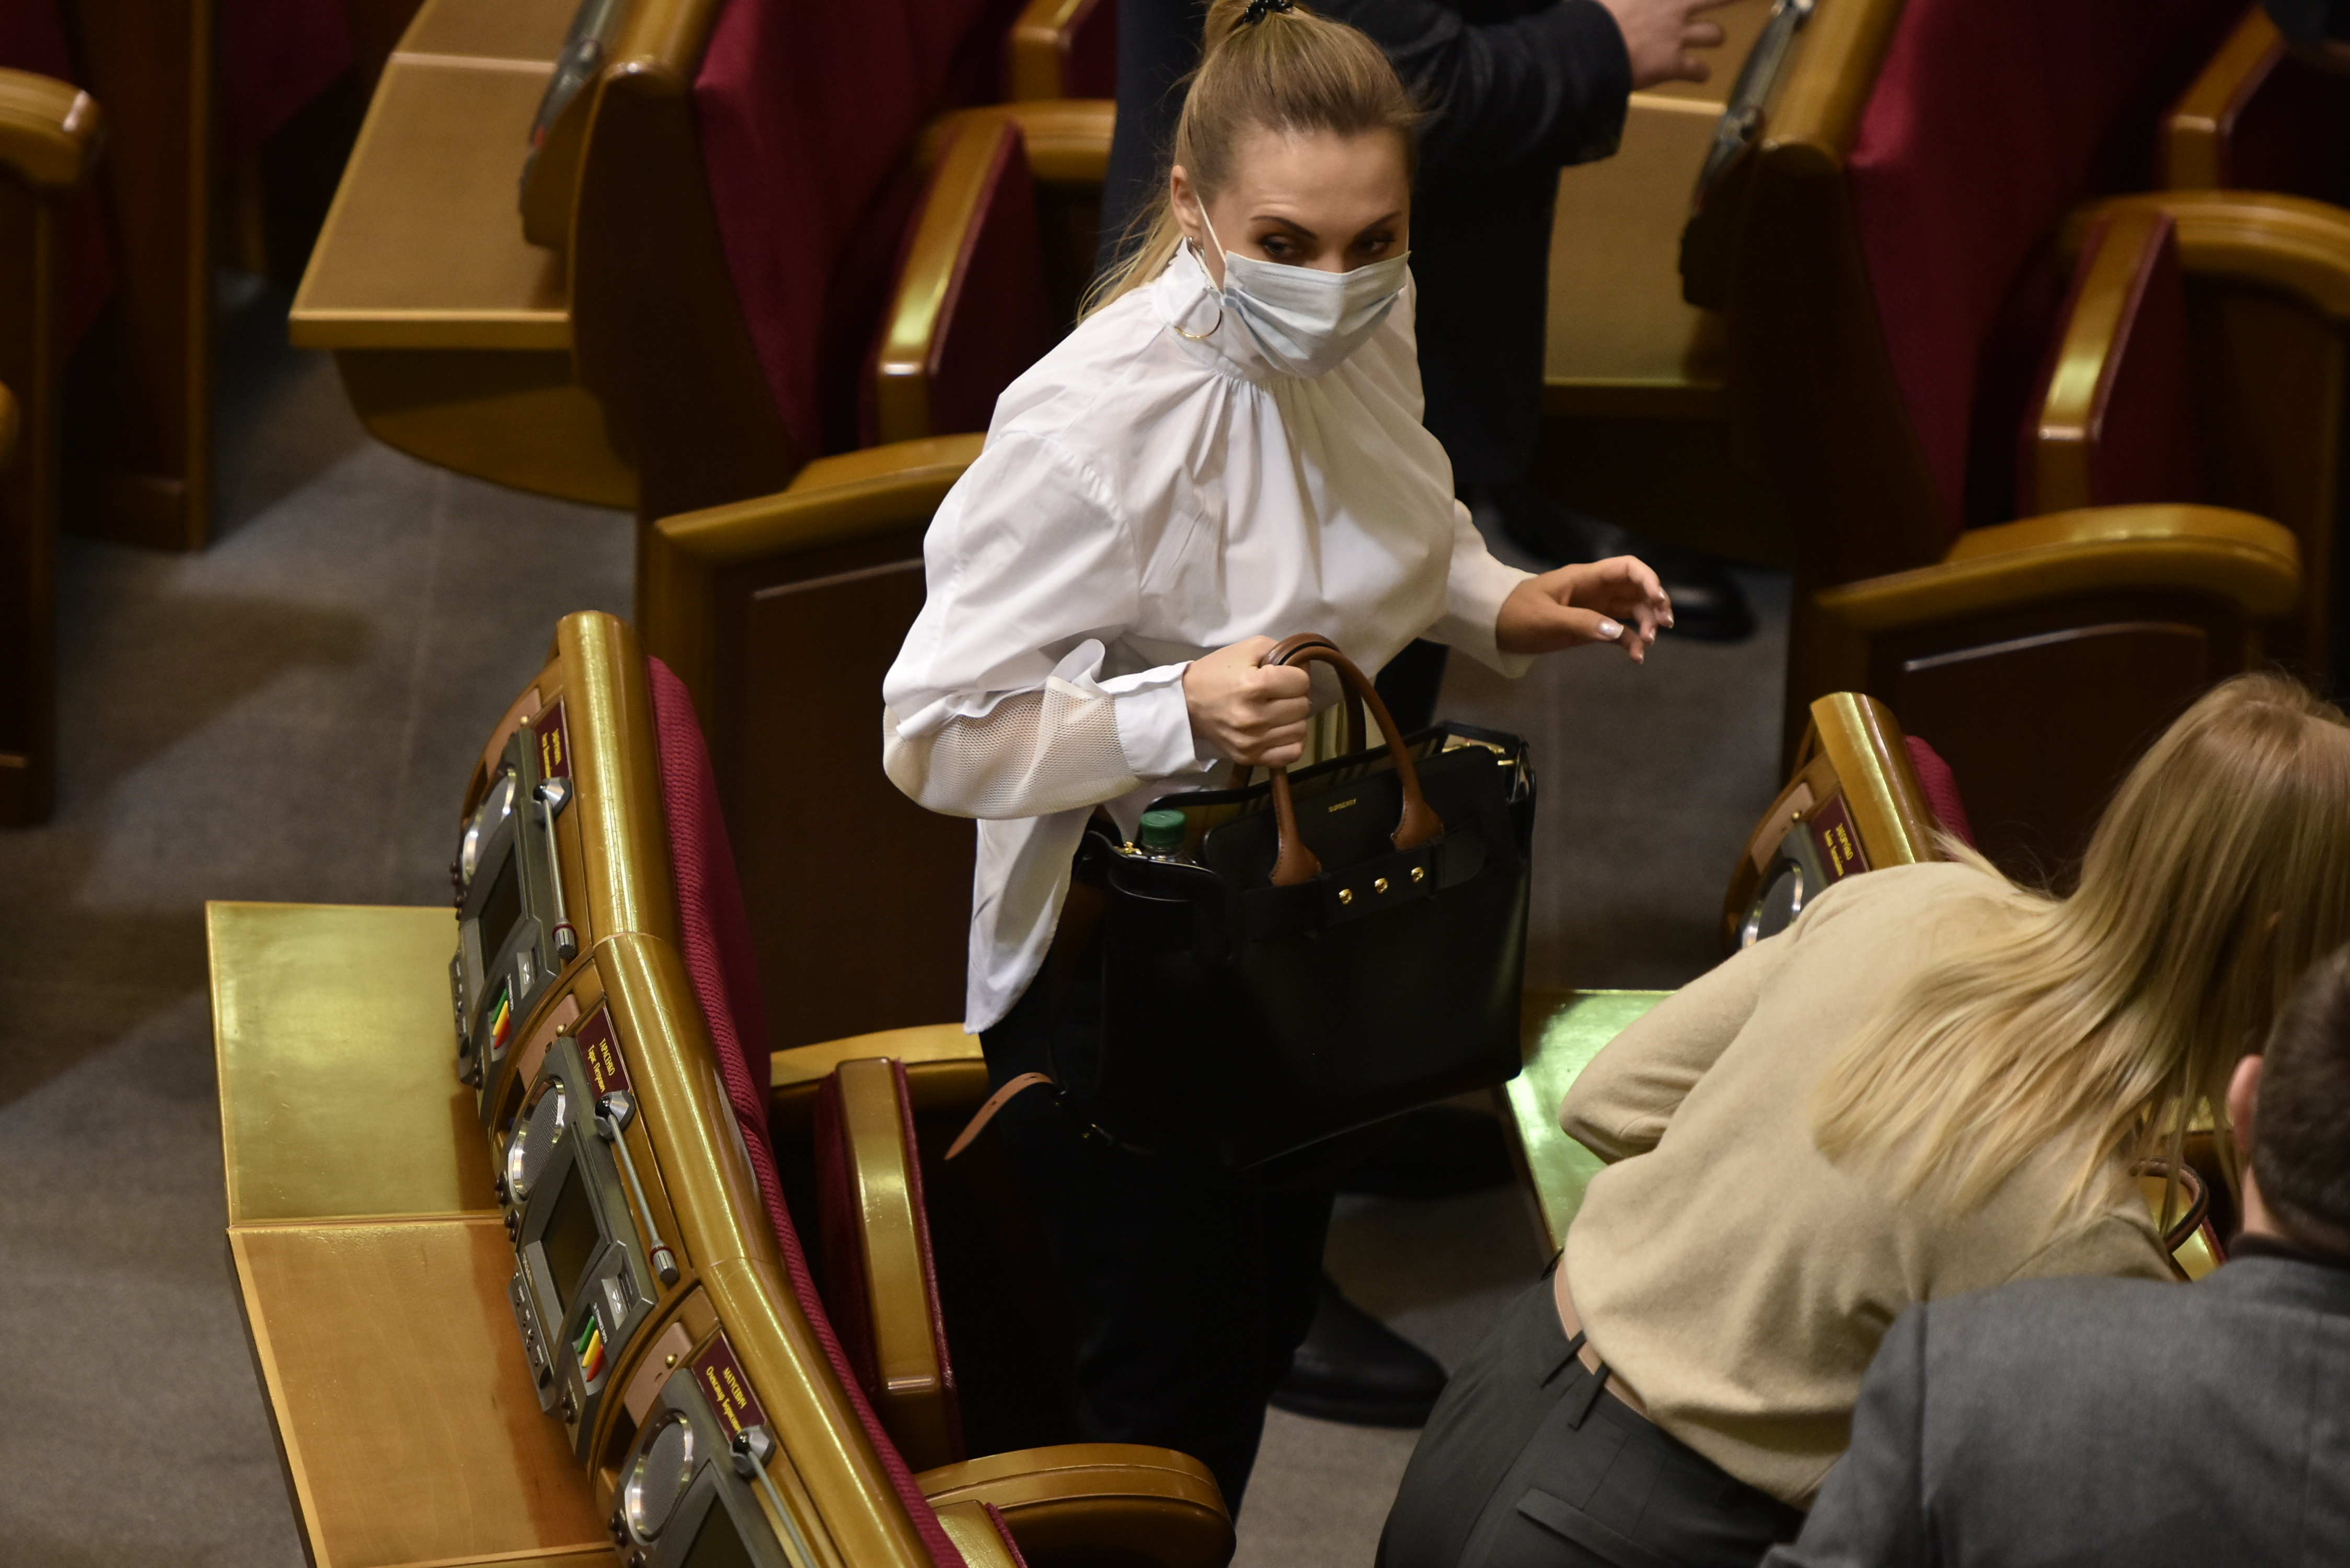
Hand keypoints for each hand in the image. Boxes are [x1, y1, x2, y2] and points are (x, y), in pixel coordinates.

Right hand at [1184, 637, 1313, 765]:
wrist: (1186, 703)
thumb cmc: (1218, 672)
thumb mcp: (1249, 649)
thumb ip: (1282, 651)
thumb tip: (1306, 669)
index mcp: (1253, 685)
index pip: (1302, 682)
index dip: (1294, 675)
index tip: (1281, 676)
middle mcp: (1254, 716)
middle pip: (1303, 706)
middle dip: (1294, 696)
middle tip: (1278, 694)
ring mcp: (1252, 741)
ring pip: (1300, 730)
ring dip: (1292, 719)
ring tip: (1276, 711)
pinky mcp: (1249, 757)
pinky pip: (1291, 753)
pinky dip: (1291, 741)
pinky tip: (1280, 730)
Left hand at [1496, 557, 1671, 662]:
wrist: (1493, 627)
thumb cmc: (1515, 616)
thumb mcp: (1547, 620)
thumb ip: (1582, 624)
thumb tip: (1618, 632)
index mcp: (1585, 577)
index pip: (1627, 567)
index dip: (1648, 580)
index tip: (1658, 601)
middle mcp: (1594, 589)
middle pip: (1636, 589)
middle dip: (1653, 605)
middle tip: (1661, 627)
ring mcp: (1593, 607)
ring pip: (1630, 610)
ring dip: (1644, 625)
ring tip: (1646, 645)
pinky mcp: (1589, 626)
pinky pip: (1618, 630)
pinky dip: (1629, 642)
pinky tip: (1636, 658)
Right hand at [1596, 0, 1732, 88]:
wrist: (1589, 48)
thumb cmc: (1589, 18)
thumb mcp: (1606, 0)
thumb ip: (1619, 0)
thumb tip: (1614, 2)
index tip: (1696, 0)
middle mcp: (1673, 6)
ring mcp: (1676, 35)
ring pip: (1715, 34)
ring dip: (1714, 37)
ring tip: (1712, 40)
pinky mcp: (1673, 64)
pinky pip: (1699, 70)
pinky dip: (1701, 73)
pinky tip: (1699, 75)